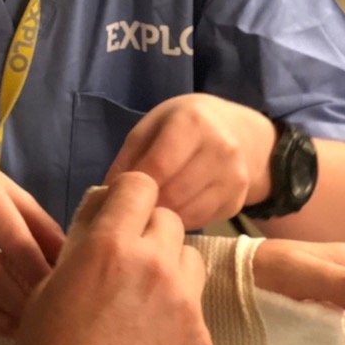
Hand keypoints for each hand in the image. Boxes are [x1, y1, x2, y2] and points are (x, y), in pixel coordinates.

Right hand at [7, 173, 209, 344]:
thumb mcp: (50, 285)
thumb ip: (82, 239)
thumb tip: (102, 207)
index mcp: (110, 246)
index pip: (140, 184)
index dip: (127, 195)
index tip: (118, 212)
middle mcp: (154, 265)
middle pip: (168, 217)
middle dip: (147, 229)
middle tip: (124, 258)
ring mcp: (185, 302)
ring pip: (189, 255)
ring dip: (168, 263)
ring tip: (141, 293)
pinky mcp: (201, 336)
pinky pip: (195, 301)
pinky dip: (176, 307)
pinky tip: (149, 333)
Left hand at [105, 93, 274, 228]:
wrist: (235, 131)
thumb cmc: (181, 126)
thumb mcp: (150, 127)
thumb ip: (128, 157)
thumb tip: (106, 194)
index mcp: (193, 123)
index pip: (158, 165)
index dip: (135, 186)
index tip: (118, 195)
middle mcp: (220, 149)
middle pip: (174, 193)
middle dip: (147, 205)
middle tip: (130, 209)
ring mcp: (234, 177)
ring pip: (188, 212)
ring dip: (162, 217)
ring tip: (149, 211)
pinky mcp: (238, 201)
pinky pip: (202, 221)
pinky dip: (181, 222)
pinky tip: (171, 211)